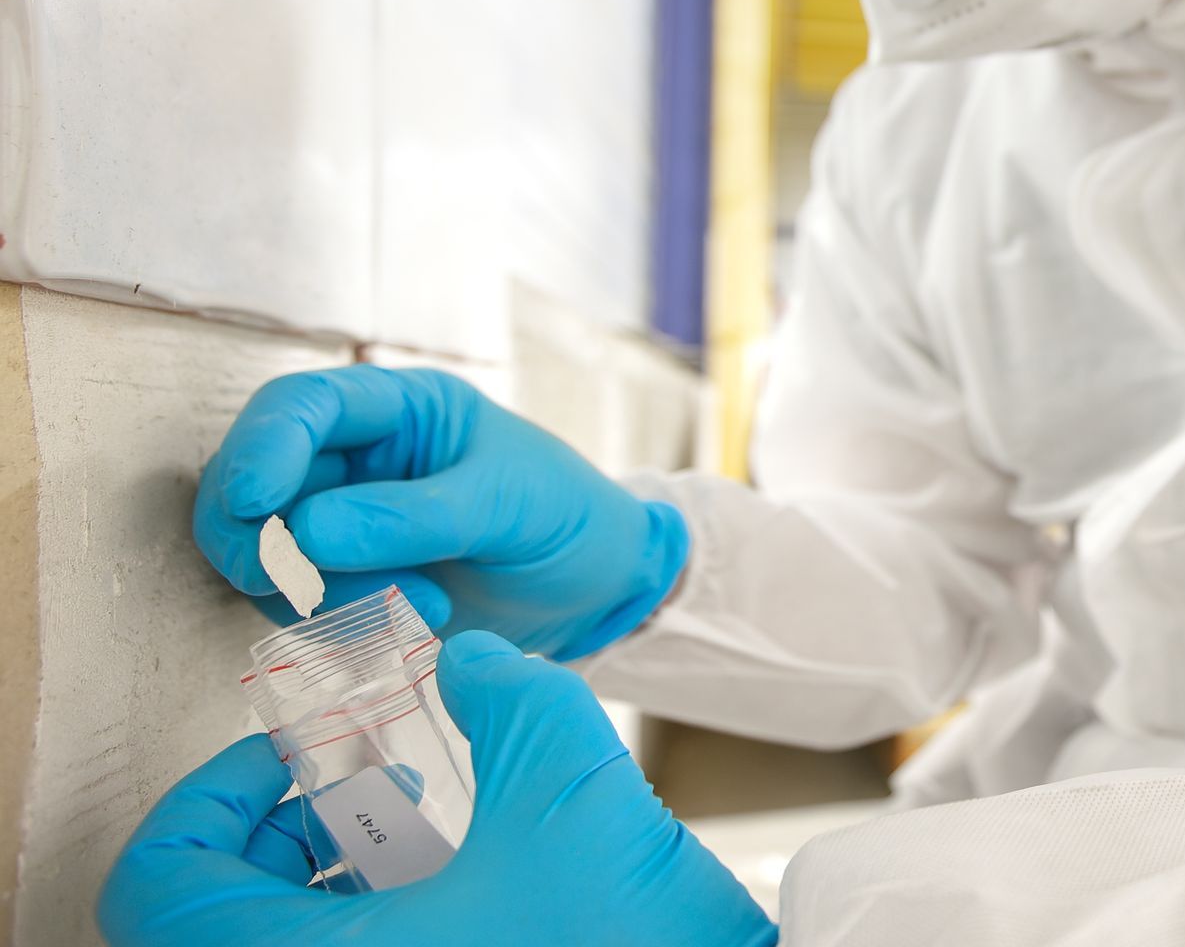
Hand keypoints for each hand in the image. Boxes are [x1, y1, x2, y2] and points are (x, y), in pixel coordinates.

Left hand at [98, 632, 777, 946]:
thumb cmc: (628, 926)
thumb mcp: (559, 765)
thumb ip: (496, 685)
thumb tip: (464, 662)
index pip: (159, 884)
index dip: (209, 800)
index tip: (289, 761)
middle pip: (209, 920)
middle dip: (279, 833)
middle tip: (352, 785)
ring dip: (325, 881)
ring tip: (416, 826)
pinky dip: (373, 920)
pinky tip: (461, 876)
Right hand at [195, 365, 685, 659]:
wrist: (598, 588)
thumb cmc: (566, 518)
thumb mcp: (506, 505)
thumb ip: (411, 517)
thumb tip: (300, 535)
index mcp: (397, 409)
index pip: (298, 407)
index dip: (260, 449)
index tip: (254, 505)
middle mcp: (355, 460)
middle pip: (252, 485)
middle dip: (264, 539)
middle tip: (307, 584)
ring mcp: (342, 524)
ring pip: (266, 556)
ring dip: (321, 593)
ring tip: (422, 604)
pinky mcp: (345, 585)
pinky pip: (297, 607)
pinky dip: (338, 624)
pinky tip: (415, 625)